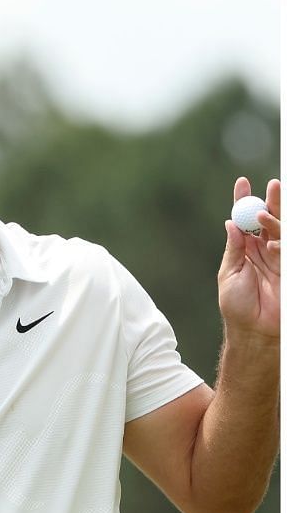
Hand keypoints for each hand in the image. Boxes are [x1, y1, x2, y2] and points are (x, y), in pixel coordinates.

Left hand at [218, 176, 280, 341]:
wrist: (253, 330)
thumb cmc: (236, 305)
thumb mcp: (230, 274)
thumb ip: (234, 248)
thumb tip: (230, 223)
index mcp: (245, 249)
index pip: (246, 219)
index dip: (245, 201)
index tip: (243, 182)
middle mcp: (263, 249)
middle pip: (271, 218)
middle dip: (273, 200)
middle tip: (273, 184)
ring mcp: (279, 257)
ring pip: (282, 230)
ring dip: (276, 219)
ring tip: (265, 215)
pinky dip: (281, 243)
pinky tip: (272, 245)